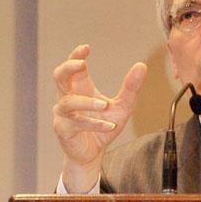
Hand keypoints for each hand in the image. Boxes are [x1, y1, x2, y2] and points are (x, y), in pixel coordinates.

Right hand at [53, 44, 146, 191]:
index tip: (86, 48)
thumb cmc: (104, 126)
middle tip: (81, 64)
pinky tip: (109, 126)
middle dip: (68, 68)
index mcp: (80, 88)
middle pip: (59, 76)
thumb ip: (130, 88)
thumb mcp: (123, 107)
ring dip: (87, 102)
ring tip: (105, 105)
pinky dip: (94, 124)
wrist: (93, 153)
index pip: (73, 67)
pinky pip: (76, 124)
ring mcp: (63, 114)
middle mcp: (68, 98)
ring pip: (68, 102)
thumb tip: (142, 66)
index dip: (76, 56)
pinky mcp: (64, 130)